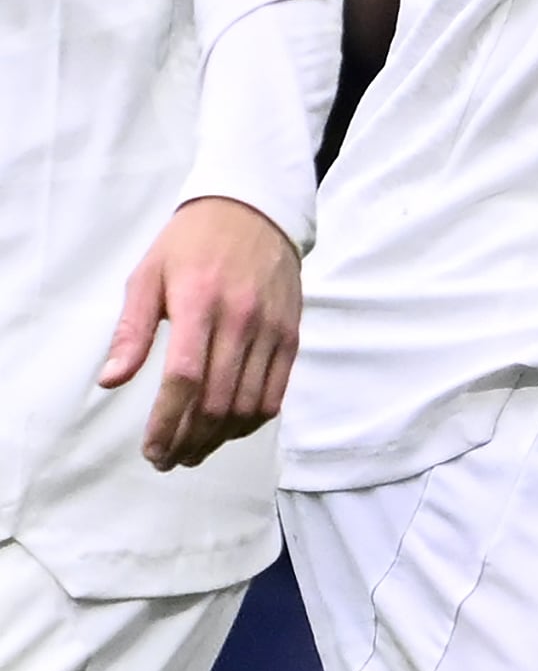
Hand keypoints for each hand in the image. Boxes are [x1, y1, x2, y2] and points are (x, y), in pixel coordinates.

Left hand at [100, 194, 299, 470]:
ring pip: (248, 404)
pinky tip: (228, 429)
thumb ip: (131, 330)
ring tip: (194, 451)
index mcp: (198, 302)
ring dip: (219, 439)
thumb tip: (112, 379)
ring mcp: (271, 329)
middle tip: (168, 459)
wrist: (255, 212)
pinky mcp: (291, 335)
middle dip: (189, 441)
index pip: (185, 378)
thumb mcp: (147, 277)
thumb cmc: (191, 245)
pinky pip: (276, 393)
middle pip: (218, 400)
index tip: (151, 448)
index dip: (167, 422)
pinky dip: (252, 421)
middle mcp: (241, 319)